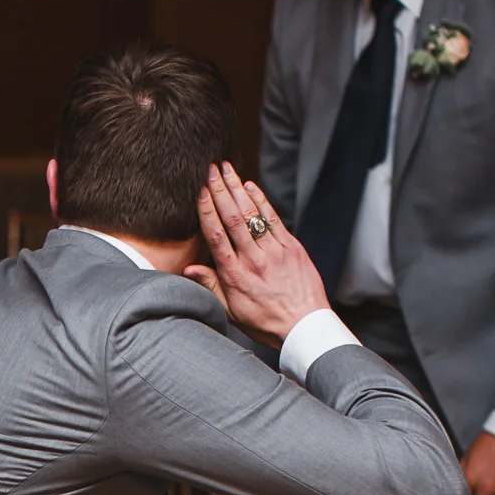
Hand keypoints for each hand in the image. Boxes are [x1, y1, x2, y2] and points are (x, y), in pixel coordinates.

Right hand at [183, 162, 327, 346]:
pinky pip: (273, 218)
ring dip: (238, 188)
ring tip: (227, 169)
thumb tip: (189, 269)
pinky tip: (250, 186)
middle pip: (233, 219)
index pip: (216, 237)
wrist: (305, 326)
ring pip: (252, 214)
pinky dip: (261, 200)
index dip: (207, 211)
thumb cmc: (266, 322)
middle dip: (221, 191)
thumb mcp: (232, 311)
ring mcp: (274, 251)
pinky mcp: (291, 247)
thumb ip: (210, 286)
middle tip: (211, 169)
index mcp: (234, 275)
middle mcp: (253, 259)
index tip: (200, 191)